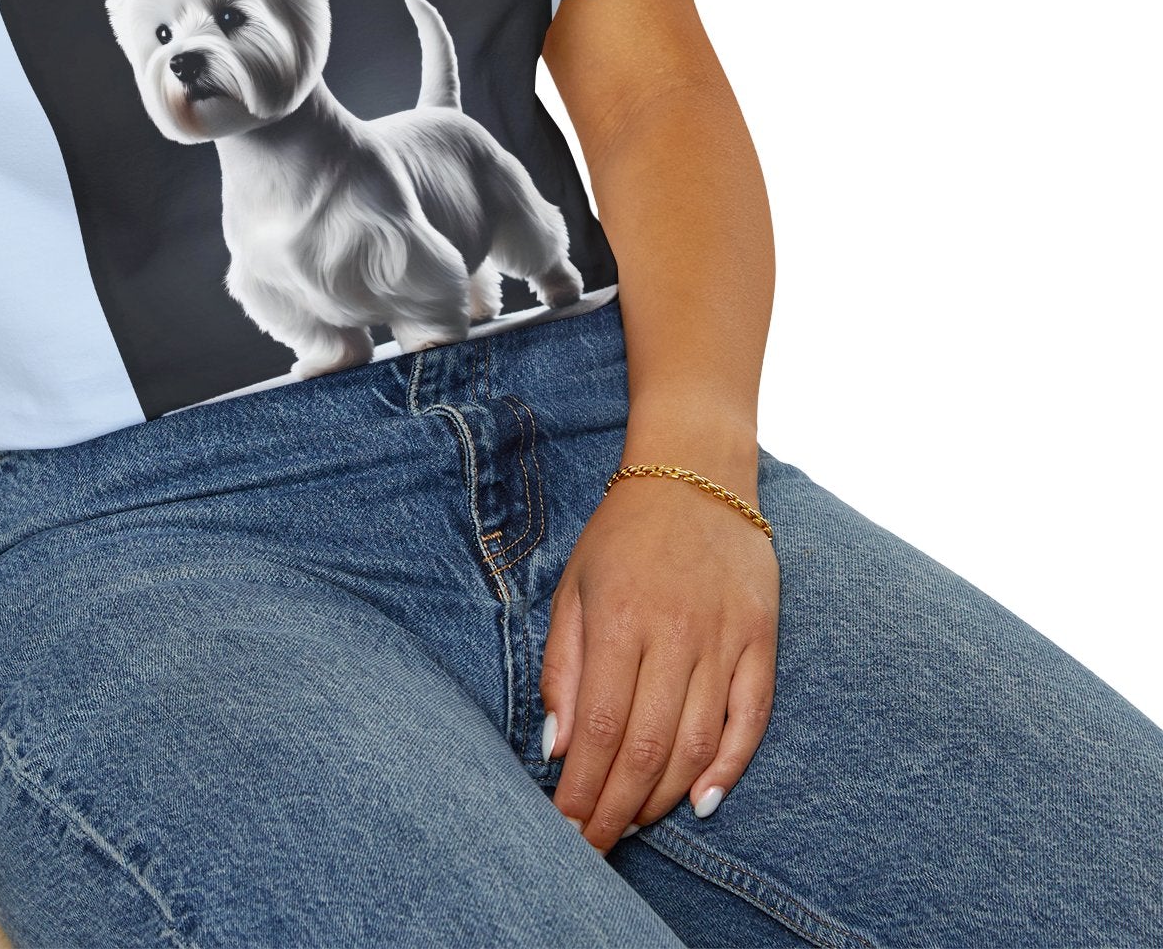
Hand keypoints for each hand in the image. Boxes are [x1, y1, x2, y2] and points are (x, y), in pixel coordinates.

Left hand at [540, 466, 779, 852]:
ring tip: (634, 825)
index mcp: (619, 619)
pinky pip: (751, 718)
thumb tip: (557, 746)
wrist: (695, 472)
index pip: (600, 728)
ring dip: (664, 796)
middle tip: (595, 846)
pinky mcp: (762, 639)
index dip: (583, 788)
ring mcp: (724, 637)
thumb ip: (563, 667)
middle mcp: (674, 633)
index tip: (566, 827)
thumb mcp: (574, 586)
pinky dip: (729, 767)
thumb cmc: (623, 534)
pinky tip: (702, 801)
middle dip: (617, 808)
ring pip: (697, 743)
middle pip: (647, 747)